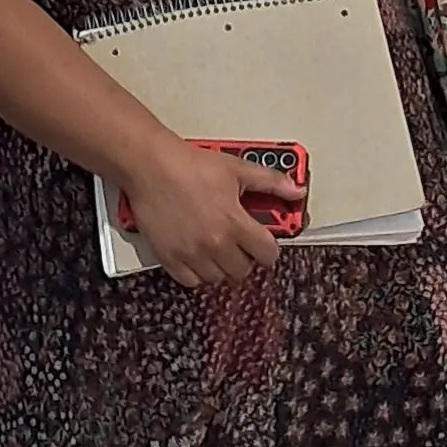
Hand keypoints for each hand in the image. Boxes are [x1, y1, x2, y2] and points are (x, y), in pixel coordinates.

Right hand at [112, 136, 287, 290]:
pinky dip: (197, 273)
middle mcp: (214, 244)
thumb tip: (296, 190)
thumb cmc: (190, 165)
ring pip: (217, 278)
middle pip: (242, 271)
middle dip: (245, 259)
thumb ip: (270, 182)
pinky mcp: (169, 257)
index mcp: (234, 223)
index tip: (264, 245)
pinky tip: (197, 257)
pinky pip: (190, 281)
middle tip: (239, 245)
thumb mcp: (237, 168)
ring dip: (221, 267)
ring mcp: (190, 254)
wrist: (150, 166)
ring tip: (218, 250)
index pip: (267, 254)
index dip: (269, 250)